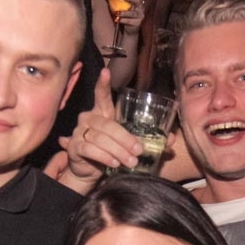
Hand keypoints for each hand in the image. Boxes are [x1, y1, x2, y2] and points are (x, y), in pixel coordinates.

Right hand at [57, 68, 144, 189]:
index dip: (102, 84)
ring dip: (118, 150)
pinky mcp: (75, 147)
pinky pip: (90, 149)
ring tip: (131, 161)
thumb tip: (170, 140)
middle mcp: (88, 118)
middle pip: (108, 125)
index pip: (101, 96)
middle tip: (138, 151)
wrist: (90, 171)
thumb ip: (148, 140)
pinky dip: (104, 156)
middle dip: (125, 139)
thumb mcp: (129, 144)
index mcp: (102, 113)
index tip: (106, 72)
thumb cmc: (111, 152)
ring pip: (100, 138)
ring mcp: (79, 132)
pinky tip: (114, 163)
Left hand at [115, 0, 152, 31]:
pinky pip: (129, 21)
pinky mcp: (138, 23)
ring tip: (116, 13)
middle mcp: (140, 8)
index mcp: (138, 2)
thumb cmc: (126, 16)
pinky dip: (123, 20)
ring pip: (132, 13)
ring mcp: (140, 16)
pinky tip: (118, 20)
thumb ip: (118, 1)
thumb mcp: (123, 7)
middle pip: (138, 0)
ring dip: (124, 12)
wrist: (129, 30)